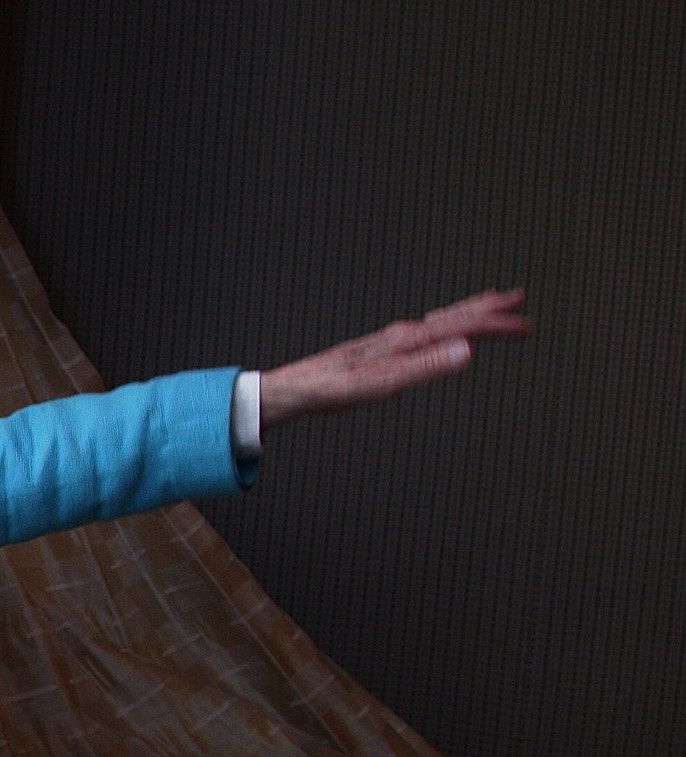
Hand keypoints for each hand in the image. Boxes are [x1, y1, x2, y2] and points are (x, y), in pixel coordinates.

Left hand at [259, 288, 532, 429]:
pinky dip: (443, 324)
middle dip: (488, 310)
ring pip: (438, 320)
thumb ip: (425, 368)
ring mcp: (390, 340)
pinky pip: (423, 331)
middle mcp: (401, 334)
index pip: (462, 327)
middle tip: (521, 300)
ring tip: (491, 302)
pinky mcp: (381, 350)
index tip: (527, 326)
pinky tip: (441, 331)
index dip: (496, 327)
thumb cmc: (332, 390)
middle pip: (453, 316)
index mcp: (407, 341)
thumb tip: (468, 351)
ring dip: (468, 311)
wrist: (294, 389)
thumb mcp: (382, 385)